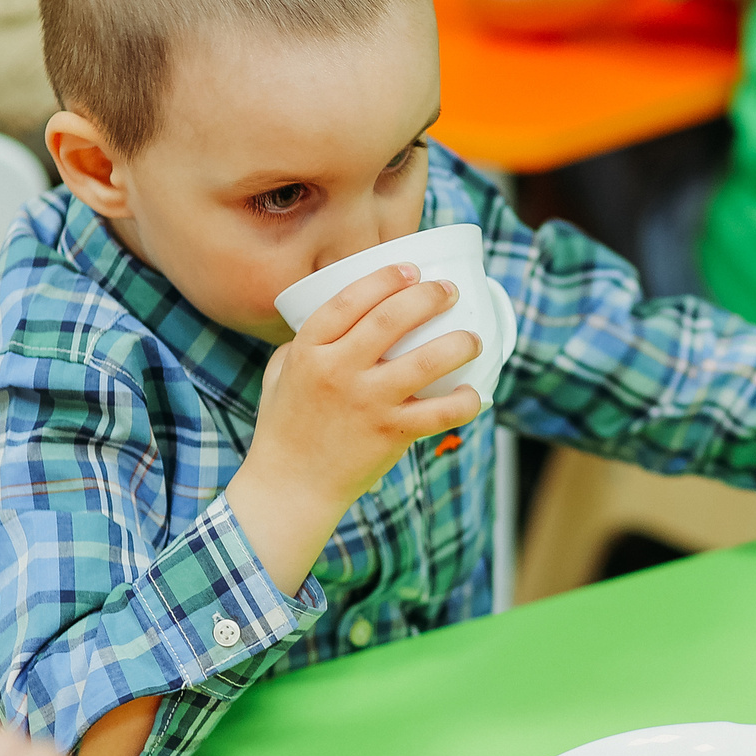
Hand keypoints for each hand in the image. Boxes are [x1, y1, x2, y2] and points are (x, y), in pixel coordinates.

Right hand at [230, 262, 484, 589]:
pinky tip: (474, 394)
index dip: (385, 278)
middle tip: (449, 291)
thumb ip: (305, 343)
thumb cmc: (285, 427)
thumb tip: (341, 317)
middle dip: (428, 297)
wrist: (289, 486)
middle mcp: (338, 372)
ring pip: (425, 362)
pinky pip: (439, 414)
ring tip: (472, 338)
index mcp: (309, 351)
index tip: (410, 269)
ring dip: (458, 344)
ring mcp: (367, 403)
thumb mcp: (281, 374)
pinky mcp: (390, 433)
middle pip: (391, 319)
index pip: (349, 300)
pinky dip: (464, 403)